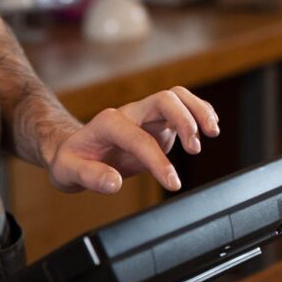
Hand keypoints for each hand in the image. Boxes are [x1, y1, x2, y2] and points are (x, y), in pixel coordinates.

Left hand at [48, 86, 219, 194]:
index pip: (139, 138)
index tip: (172, 182)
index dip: (158, 160)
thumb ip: (90, 177)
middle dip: (184, 120)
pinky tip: (210, 128)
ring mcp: (145, 117)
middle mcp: (129, 114)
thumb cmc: (70, 161)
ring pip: (177, 98)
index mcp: (107, 123)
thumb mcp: (68, 172)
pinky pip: (182, 109)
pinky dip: (199, 114)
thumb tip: (114, 183)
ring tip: (213, 132)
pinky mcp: (156, 125)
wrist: (71, 151)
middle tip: (196, 148)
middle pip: (164, 100)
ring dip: (198, 110)